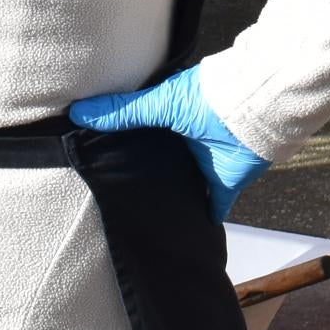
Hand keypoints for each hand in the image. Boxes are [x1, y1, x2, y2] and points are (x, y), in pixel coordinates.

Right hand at [68, 64, 269, 221]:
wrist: (252, 112)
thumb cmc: (205, 100)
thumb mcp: (158, 103)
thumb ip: (122, 112)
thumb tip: (77, 113)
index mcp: (174, 117)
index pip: (147, 133)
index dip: (129, 144)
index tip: (103, 158)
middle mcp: (190, 141)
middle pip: (167, 161)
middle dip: (151, 174)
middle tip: (120, 193)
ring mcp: (208, 163)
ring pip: (187, 184)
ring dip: (175, 195)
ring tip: (148, 214)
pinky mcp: (226, 183)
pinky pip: (215, 205)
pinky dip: (206, 216)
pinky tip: (191, 230)